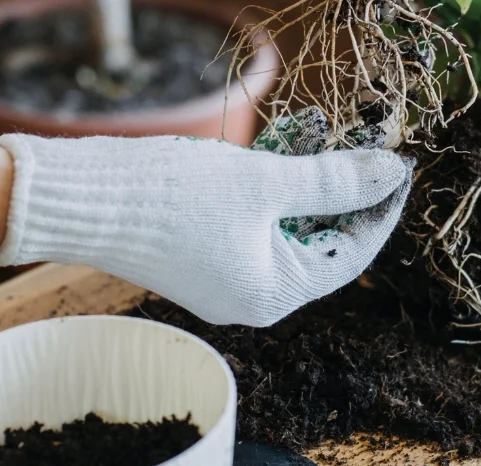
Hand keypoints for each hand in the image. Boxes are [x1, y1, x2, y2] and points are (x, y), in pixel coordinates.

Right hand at [0, 111, 412, 326]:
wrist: (82, 201)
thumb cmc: (173, 196)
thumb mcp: (265, 181)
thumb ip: (332, 181)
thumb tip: (392, 173)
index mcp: (274, 295)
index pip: (351, 254)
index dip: (378, 207)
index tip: (398, 167)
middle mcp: (252, 302)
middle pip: (321, 248)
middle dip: (342, 199)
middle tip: (361, 151)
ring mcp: (224, 287)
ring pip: (287, 239)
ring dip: (307, 196)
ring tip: (319, 149)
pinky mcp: (200, 267)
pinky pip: (255, 236)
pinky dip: (273, 204)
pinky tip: (277, 166)